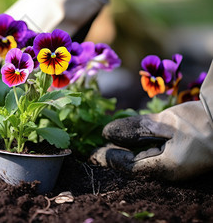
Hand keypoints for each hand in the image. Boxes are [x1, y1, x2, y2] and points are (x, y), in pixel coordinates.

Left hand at [90, 98, 212, 180]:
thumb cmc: (200, 123)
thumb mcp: (164, 123)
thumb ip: (135, 129)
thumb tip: (106, 133)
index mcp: (165, 167)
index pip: (128, 167)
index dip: (109, 159)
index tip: (92, 154)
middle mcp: (167, 170)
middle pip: (132, 165)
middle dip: (112, 158)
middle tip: (92, 153)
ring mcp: (173, 163)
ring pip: (140, 159)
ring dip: (122, 152)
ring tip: (104, 146)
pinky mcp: (176, 154)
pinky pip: (150, 154)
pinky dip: (135, 147)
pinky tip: (125, 140)